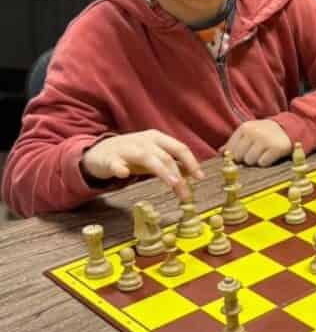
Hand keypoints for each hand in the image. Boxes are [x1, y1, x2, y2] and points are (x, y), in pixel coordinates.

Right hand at [81, 131, 202, 199]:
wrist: (99, 152)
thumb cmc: (131, 155)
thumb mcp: (154, 156)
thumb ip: (171, 163)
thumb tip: (192, 173)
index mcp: (156, 138)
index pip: (178, 147)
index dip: (191, 162)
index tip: (200, 178)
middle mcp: (143, 141)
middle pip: (165, 156)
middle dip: (178, 174)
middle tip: (186, 193)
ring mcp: (126, 148)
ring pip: (146, 157)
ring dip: (161, 170)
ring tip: (172, 183)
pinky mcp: (109, 159)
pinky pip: (115, 163)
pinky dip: (119, 167)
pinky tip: (123, 173)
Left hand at [221, 120, 291, 165]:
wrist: (287, 129)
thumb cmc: (263, 133)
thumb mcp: (248, 133)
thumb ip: (234, 142)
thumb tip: (220, 153)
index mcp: (244, 128)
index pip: (230, 149)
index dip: (235, 155)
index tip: (242, 154)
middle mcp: (253, 132)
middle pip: (239, 157)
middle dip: (246, 158)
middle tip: (255, 153)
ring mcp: (265, 140)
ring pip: (250, 161)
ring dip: (256, 161)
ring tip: (262, 154)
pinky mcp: (275, 148)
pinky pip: (263, 163)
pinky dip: (265, 162)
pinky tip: (269, 156)